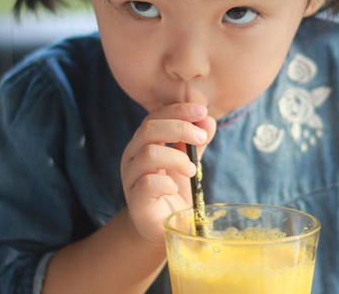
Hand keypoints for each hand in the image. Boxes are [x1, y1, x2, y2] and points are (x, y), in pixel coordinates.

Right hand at [120, 103, 216, 246]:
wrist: (162, 228)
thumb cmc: (173, 190)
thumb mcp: (188, 161)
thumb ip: (196, 141)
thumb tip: (207, 120)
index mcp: (143, 143)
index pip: (155, 116)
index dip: (178, 110)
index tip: (202, 111)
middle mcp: (133, 157)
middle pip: (149, 129)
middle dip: (179, 128)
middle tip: (201, 138)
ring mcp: (131, 179)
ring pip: (148, 154)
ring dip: (177, 157)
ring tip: (192, 170)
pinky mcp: (136, 201)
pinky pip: (146, 184)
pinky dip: (166, 182)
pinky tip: (175, 187)